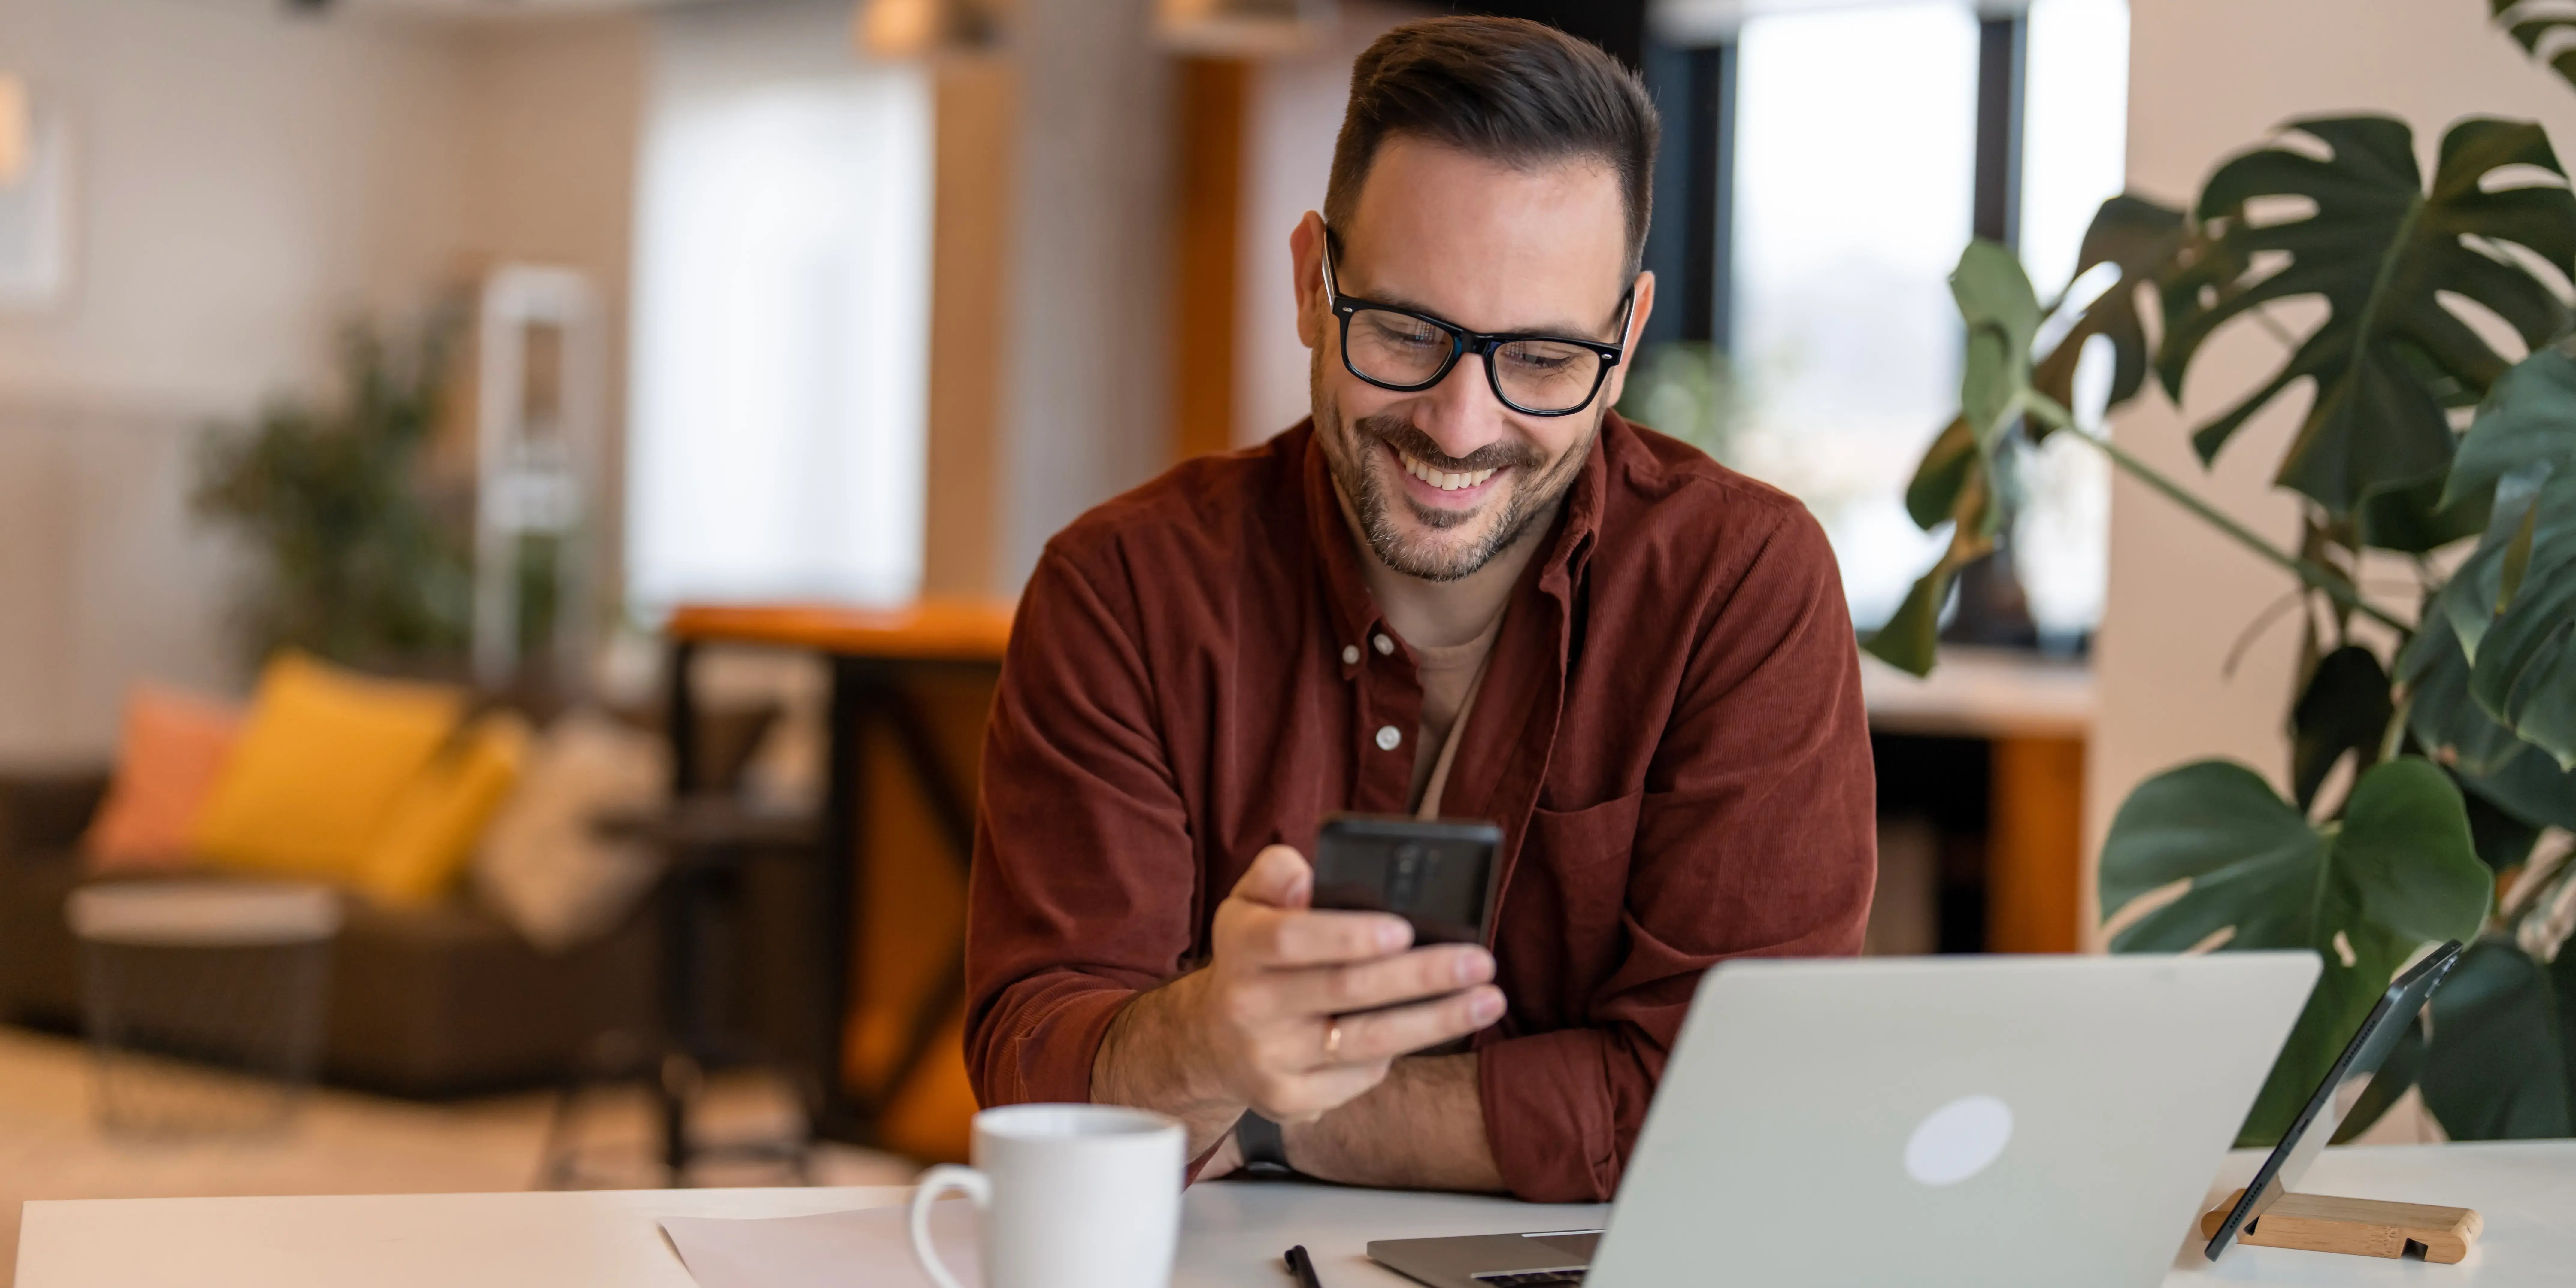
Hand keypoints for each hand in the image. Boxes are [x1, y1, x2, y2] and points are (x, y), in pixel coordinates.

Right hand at [1093, 844, 1503, 1144]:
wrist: (1213, 1039)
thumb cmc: (1256, 955)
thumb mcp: (1249, 902)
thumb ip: (1277, 873)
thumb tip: (1307, 878)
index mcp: (1240, 947)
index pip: (1291, 938)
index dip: (1347, 935)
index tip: (1405, 929)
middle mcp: (1248, 1006)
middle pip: (1345, 989)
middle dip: (1421, 975)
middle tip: (1480, 962)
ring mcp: (1268, 1060)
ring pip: (1366, 1041)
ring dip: (1436, 1021)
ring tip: (1488, 1000)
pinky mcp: (1288, 1100)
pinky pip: (1360, 1076)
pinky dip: (1399, 1053)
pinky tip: (1431, 1029)